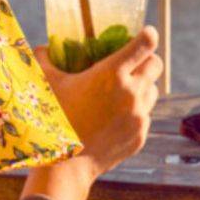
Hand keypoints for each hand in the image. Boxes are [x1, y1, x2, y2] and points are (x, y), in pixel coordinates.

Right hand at [33, 26, 162, 180]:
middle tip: (133, 64)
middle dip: (146, 60)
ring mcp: (139, 116)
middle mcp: (131, 93)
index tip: (147, 33)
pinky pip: (145, 115)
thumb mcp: (47, 84)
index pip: (145, 44)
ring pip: (153, 91)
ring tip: (122, 92)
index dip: (148, 35)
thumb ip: (45, 59)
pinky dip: (135, 112)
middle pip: (156, 65)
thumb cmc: (53, 119)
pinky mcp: (141, 135)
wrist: (65, 165)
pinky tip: (114, 117)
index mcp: (111, 74)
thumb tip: (43, 47)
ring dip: (143, 87)